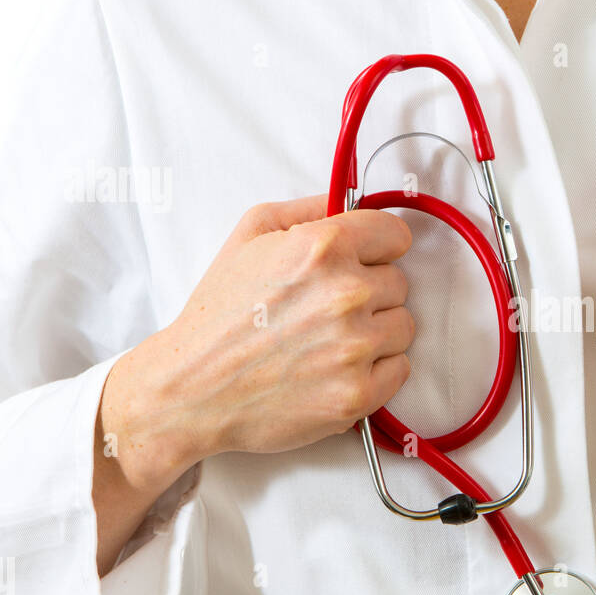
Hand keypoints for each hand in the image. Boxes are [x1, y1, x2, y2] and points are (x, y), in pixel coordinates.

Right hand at [93, 195, 413, 572]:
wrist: (192, 389)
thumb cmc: (219, 312)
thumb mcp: (250, 234)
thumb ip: (309, 209)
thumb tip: (352, 202)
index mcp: (323, 247)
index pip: (396, 235)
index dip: (377, 248)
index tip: (362, 261)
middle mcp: (346, 294)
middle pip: (399, 283)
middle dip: (369, 292)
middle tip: (326, 309)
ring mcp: (355, 347)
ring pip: (403, 326)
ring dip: (375, 331)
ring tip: (329, 339)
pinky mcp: (358, 393)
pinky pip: (400, 368)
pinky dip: (376, 370)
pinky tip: (336, 367)